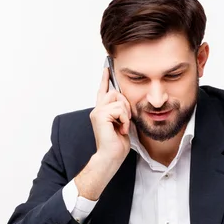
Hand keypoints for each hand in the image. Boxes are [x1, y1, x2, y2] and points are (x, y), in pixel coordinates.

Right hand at [74, 68, 131, 200]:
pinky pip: (119, 109)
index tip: (106, 67)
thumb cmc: (117, 145)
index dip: (104, 78)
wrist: (111, 157)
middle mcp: (97, 110)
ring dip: (125, 114)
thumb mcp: (122, 124)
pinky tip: (121, 129)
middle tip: (125, 120)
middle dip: (125, 105)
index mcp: (102, 112)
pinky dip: (124, 120)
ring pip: (119, 100)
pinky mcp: (100, 115)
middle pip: (115, 92)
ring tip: (122, 126)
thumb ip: (122, 112)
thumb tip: (126, 103)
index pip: (103, 91)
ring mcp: (97, 112)